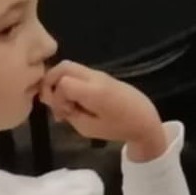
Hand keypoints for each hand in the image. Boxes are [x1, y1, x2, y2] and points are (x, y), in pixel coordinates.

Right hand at [41, 62, 166, 161]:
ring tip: (66, 105)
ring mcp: (101, 74)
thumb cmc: (119, 128)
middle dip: (50, 83)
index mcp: (95, 90)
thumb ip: (69, 113)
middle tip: (55, 104)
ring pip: (70, 67)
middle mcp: (96, 77)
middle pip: (63, 66)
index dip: (56, 97)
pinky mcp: (103, 76)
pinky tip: (74, 103)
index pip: (63, 81)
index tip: (65, 113)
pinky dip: (70, 84)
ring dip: (60, 83)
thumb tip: (55, 102)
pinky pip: (79, 74)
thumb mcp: (88, 128)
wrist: (145, 120)